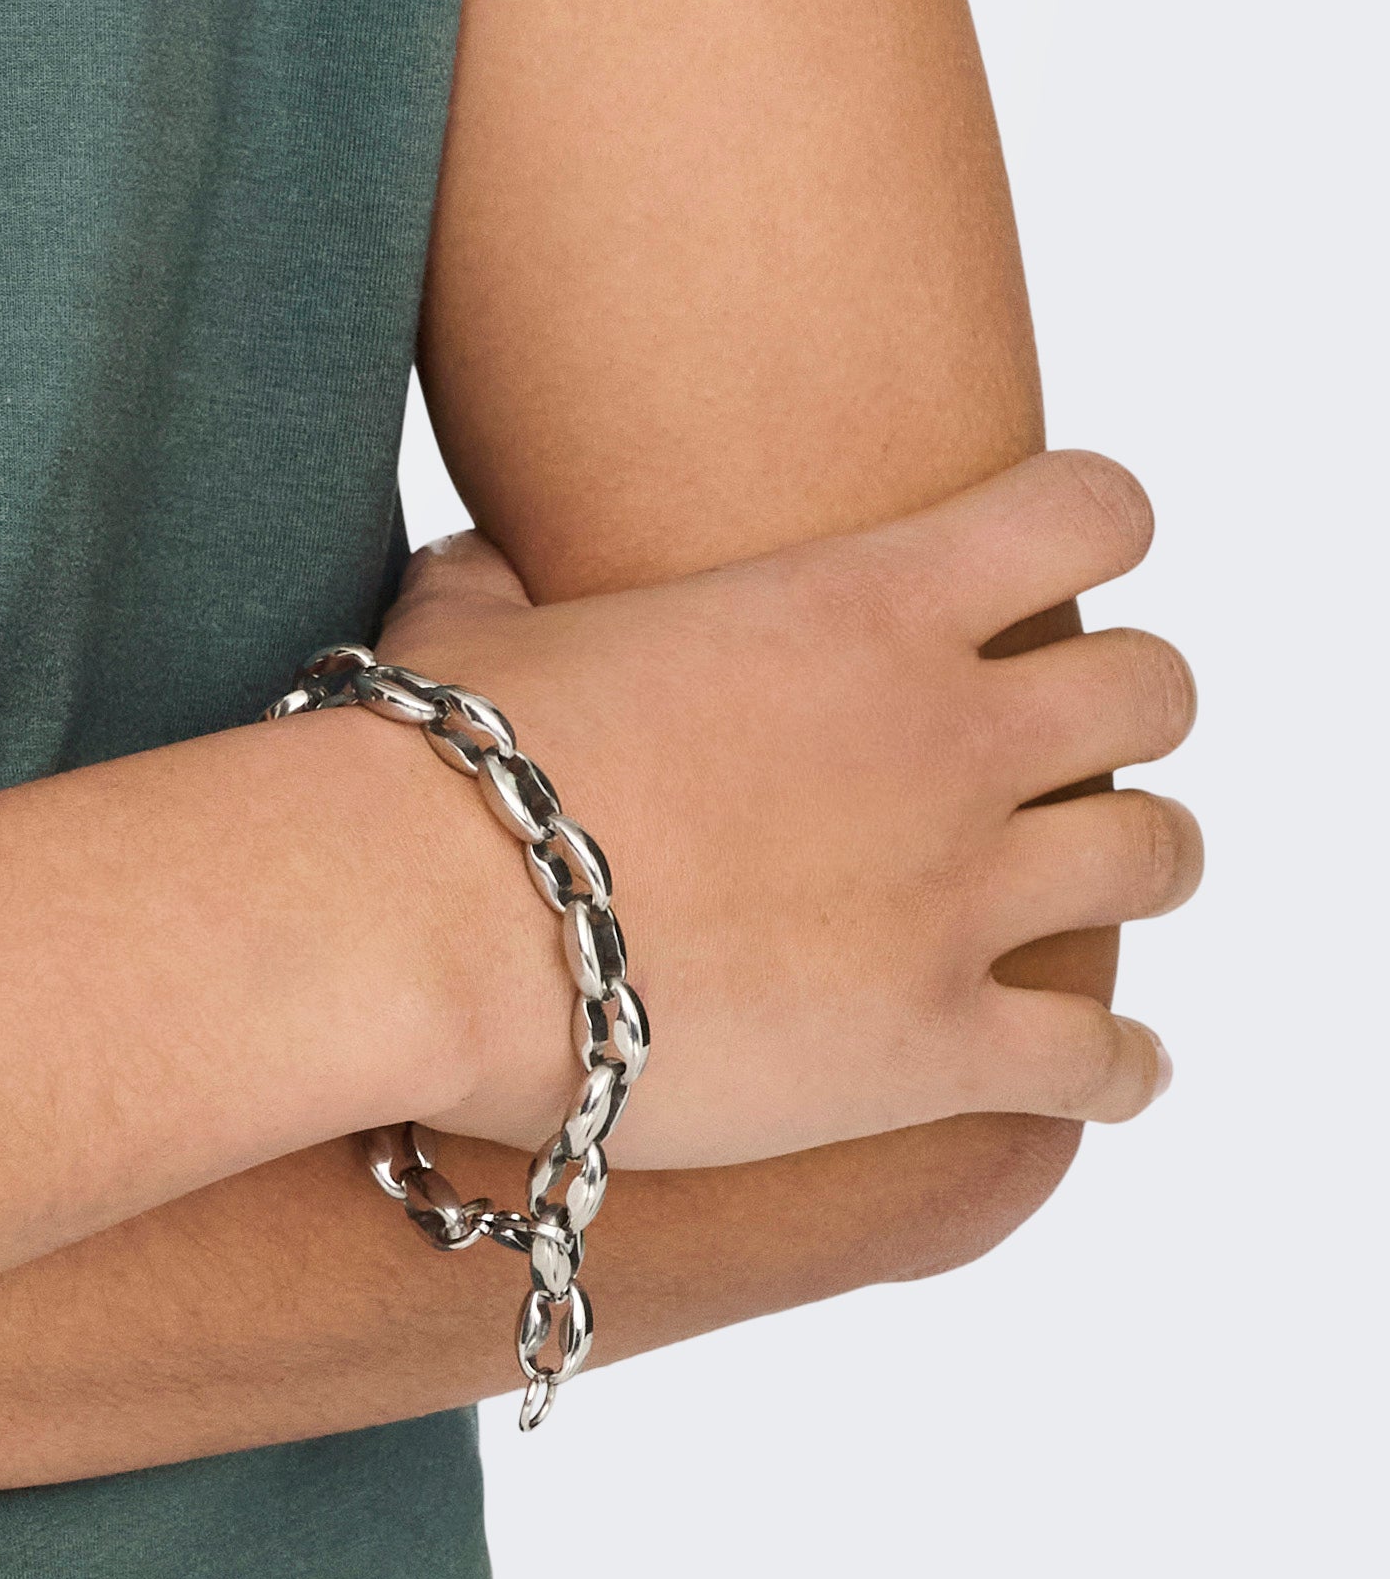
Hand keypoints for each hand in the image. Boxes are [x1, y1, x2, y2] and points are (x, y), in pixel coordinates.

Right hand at [368, 447, 1196, 1168]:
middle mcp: (946, 737)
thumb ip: (509, 576)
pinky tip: (1106, 1066)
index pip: (1086, 511)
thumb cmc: (428, 769)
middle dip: (1122, 708)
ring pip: (1161, 855)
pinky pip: (1109, 1056)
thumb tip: (482, 567)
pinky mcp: (939, 1047)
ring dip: (1134, 863)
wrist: (416, 930)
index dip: (1088, 525)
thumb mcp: (472, 626)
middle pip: (1156, 687)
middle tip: (1059, 741)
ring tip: (1087, 887)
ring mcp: (956, 896)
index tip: (1055, 558)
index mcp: (861, 605)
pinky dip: (1123, 1063)